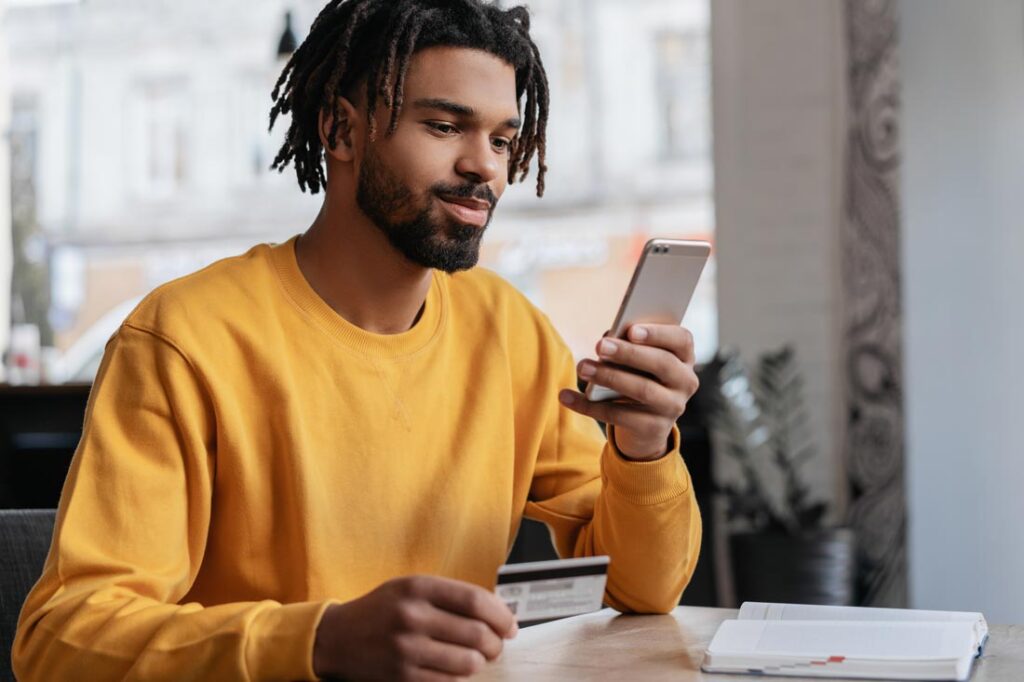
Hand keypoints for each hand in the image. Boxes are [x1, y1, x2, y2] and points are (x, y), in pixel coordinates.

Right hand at [312, 575, 516, 680]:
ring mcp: (407, 649)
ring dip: (480, 662)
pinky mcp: (402, 677)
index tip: (510, 624)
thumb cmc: (382, 610)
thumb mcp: (411, 587)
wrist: (337, 638)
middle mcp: (412, 616)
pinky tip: (456, 669)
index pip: (475, 600)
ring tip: (477, 657)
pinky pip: (450, 681)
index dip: (501, 614)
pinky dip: (461, 677)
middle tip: (497, 644)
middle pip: (477, 633)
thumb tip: (497, 611)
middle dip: (496, 642)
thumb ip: (450, 595)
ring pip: (468, 662)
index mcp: (418, 587)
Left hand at [559, 324, 698, 459]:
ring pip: (643, 390)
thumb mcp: (638, 361)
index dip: (658, 333)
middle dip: (629, 353)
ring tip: (582, 367)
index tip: (631, 329)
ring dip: (610, 377)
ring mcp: (673, 407)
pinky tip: (566, 396)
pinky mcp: (654, 429)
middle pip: (662, 364)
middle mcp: (685, 382)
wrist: (646, 427)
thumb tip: (608, 337)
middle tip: (599, 346)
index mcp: (684, 357)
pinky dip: (590, 406)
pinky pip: (620, 416)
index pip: (682, 340)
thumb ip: (629, 346)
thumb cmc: (639, 378)